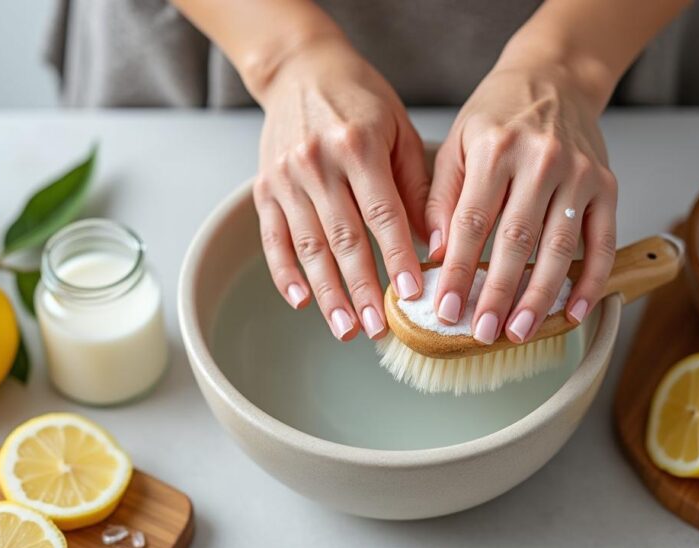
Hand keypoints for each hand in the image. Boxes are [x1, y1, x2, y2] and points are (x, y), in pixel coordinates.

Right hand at [252, 38, 428, 340]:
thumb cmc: (361, 98)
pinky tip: (302, 301)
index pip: (382, 214)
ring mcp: (285, 177)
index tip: (413, 293)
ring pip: (308, 246)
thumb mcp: (399, 129)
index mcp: (357, 145)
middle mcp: (317, 163)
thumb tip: (434, 241)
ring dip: (328, 293)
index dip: (398, 257)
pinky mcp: (264, 187)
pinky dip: (285, 273)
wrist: (301, 68)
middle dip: (363, 288)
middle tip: (380, 327)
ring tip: (346, 328)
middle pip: (344, 239)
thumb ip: (415, 184)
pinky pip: (273, 238)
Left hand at [425, 63, 617, 344]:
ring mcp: (579, 175)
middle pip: (516, 241)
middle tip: (482, 332)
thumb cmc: (500, 113)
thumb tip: (434, 252)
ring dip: (539, 296)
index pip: (471, 222)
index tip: (445, 309)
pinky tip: (572, 311)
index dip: (457, 271)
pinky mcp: (607, 186)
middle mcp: (541, 161)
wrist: (557, 76)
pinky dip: (590, 282)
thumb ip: (442, 196)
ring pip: (558, 248)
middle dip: (498, 294)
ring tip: (519, 331)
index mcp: (495, 149)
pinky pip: (602, 243)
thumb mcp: (457, 141)